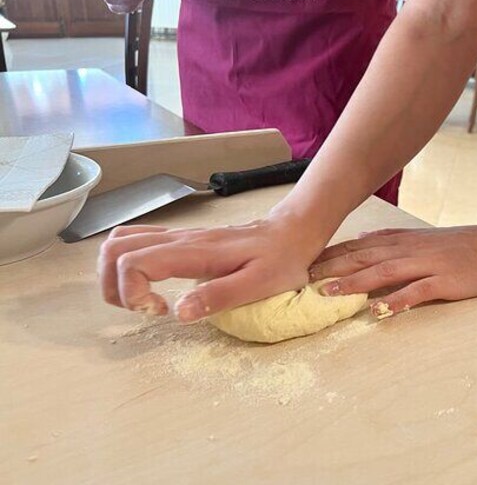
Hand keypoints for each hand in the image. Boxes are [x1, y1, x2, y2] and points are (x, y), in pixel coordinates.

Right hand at [97, 218, 314, 322]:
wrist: (292, 233)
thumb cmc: (281, 260)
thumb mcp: (261, 284)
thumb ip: (220, 296)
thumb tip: (180, 313)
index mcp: (195, 250)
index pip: (134, 261)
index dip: (133, 292)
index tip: (161, 311)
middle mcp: (180, 239)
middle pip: (114, 250)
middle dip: (115, 287)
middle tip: (147, 309)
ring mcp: (178, 236)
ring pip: (120, 242)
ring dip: (116, 275)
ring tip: (145, 299)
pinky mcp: (181, 239)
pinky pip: (137, 240)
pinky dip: (127, 264)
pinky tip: (151, 284)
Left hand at [308, 226, 476, 315]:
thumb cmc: (461, 246)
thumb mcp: (422, 238)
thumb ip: (391, 240)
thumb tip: (361, 241)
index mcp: (401, 240)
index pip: (358, 246)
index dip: (329, 255)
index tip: (302, 265)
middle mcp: (409, 249)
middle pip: (363, 257)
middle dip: (331, 267)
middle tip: (301, 279)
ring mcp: (427, 264)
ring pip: (384, 271)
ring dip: (354, 283)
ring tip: (328, 293)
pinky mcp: (444, 281)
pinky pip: (417, 291)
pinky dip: (397, 300)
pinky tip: (379, 311)